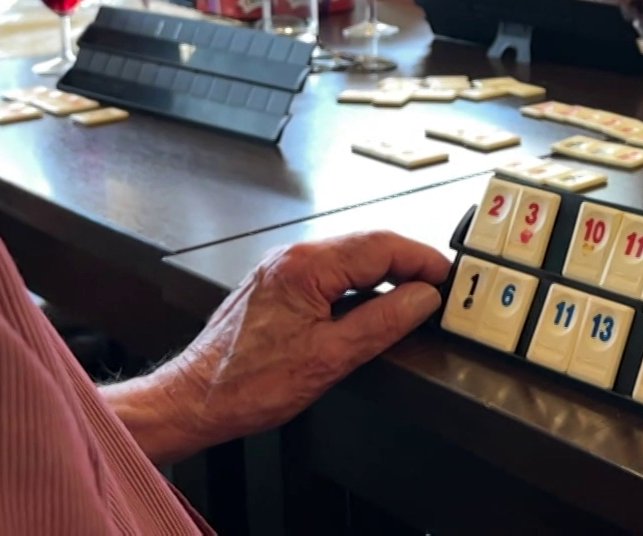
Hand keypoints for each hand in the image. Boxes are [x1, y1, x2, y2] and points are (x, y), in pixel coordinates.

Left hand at [142, 231, 448, 455]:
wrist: (195, 398)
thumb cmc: (247, 383)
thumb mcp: (330, 358)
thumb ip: (383, 322)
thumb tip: (421, 298)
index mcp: (307, 267)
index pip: (382, 246)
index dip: (422, 259)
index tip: (447, 275)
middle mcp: (292, 258)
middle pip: (367, 245)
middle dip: (408, 262)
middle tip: (438, 286)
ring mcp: (282, 269)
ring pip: (349, 258)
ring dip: (384, 272)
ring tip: (412, 296)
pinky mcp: (277, 286)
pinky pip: (330, 272)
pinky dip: (359, 283)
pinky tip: (371, 305)